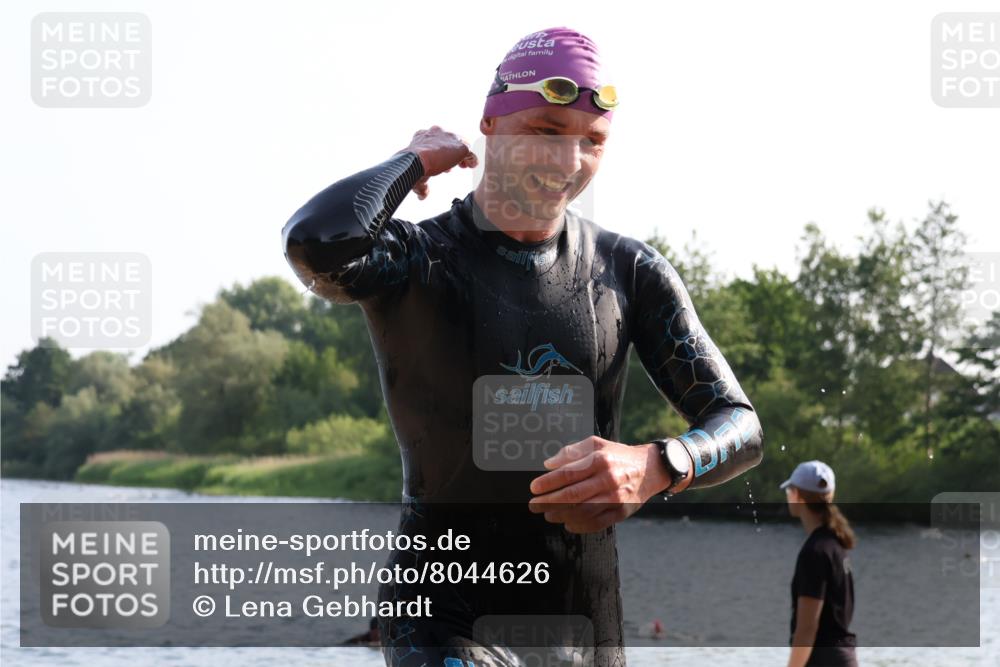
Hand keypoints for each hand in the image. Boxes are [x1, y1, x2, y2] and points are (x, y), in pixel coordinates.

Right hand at [397, 125, 477, 199]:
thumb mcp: (416, 174)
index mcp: (422, 136)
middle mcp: (436, 132)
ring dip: (460, 156)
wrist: (416, 161)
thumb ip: (422, 185)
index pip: (434, 141)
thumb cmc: (412, 166)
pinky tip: (471, 167)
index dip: (438, 154)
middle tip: (448, 168)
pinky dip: (471, 159)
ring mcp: (449, 137)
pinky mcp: (460, 145)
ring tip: (460, 167)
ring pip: (459, 145)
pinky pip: (469, 151)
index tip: (440, 165)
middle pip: (447, 141)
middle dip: (448, 154)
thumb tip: (422, 196)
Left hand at [527, 436, 678, 532]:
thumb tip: (549, 464)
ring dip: (561, 515)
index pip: (568, 473)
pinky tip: (567, 523)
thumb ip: (571, 452)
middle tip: (534, 505)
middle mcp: (608, 479)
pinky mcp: (622, 512)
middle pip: (572, 495)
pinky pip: (597, 523)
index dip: (548, 482)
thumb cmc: (617, 456)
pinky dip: (579, 526)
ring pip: (583, 511)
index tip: (534, 488)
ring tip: (548, 514)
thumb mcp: (596, 444)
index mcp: (600, 460)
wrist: (650, 469)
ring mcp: (616, 498)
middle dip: (549, 502)